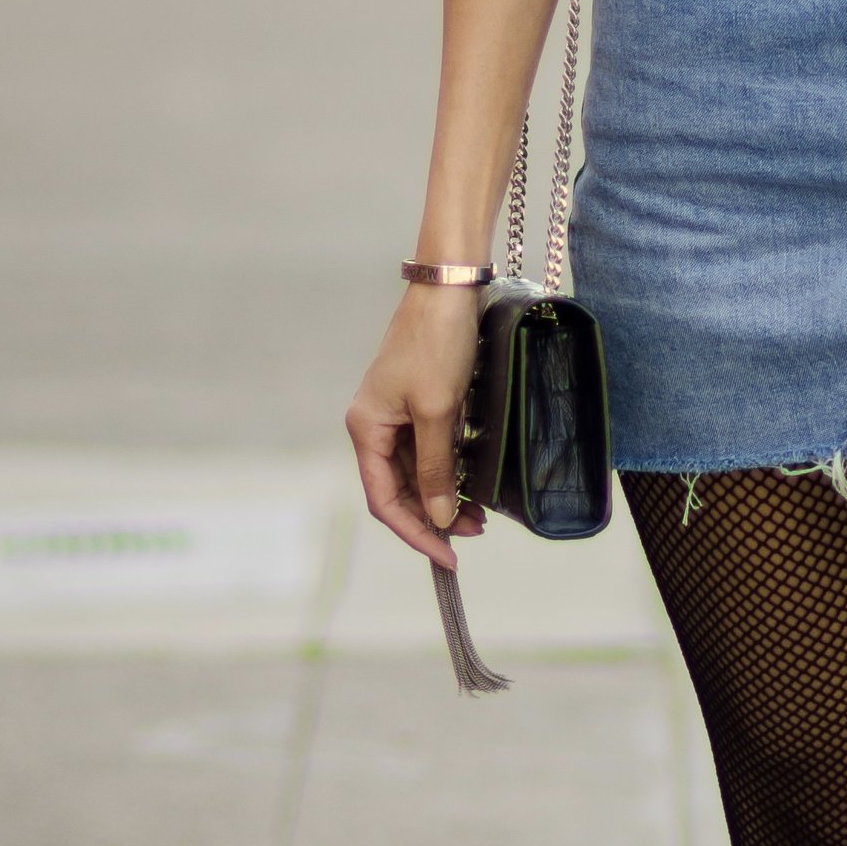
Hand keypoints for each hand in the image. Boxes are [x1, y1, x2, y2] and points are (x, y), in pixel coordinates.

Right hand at [347, 287, 487, 568]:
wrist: (449, 290)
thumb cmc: (437, 343)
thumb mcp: (438, 411)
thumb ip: (437, 467)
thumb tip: (438, 516)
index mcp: (367, 430)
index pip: (385, 500)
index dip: (415, 532)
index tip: (447, 555)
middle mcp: (376, 427)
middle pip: (400, 490)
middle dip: (434, 517)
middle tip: (473, 534)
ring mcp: (397, 416)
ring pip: (417, 473)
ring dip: (444, 497)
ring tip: (479, 516)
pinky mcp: (419, 405)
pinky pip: (429, 452)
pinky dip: (449, 472)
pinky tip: (472, 485)